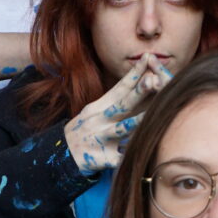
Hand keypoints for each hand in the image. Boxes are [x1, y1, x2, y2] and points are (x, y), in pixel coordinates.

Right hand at [63, 56, 169, 173]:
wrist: (63, 154)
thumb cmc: (87, 130)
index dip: (134, 73)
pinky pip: (117, 159)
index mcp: (99, 107)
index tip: (148, 58)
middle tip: (154, 80)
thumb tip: (146, 84)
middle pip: (122, 104)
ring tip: (150, 116)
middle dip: (138, 92)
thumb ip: (117, 102)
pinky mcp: (101, 158)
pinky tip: (141, 156)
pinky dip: (127, 157)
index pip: (120, 87)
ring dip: (135, 122)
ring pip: (120, 130)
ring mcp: (100, 139)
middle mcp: (99, 120)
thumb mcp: (96, 112)